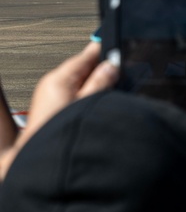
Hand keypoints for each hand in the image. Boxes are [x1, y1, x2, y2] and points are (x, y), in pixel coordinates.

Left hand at [0, 42, 118, 178]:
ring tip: (109, 93)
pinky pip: (75, 95)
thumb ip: (100, 82)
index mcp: (58, 79)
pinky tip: (97, 105)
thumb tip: (111, 66)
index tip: (119, 48)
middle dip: (102, 72)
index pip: (85, 55)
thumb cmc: (57, 135)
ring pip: (81, 83)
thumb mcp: (87, 104)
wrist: (40, 163)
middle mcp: (52, 85)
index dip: (104, 52)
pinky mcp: (54, 108)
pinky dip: (88, 97)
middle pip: (84, 69)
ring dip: (96, 86)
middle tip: (120, 75)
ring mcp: (51, 97)